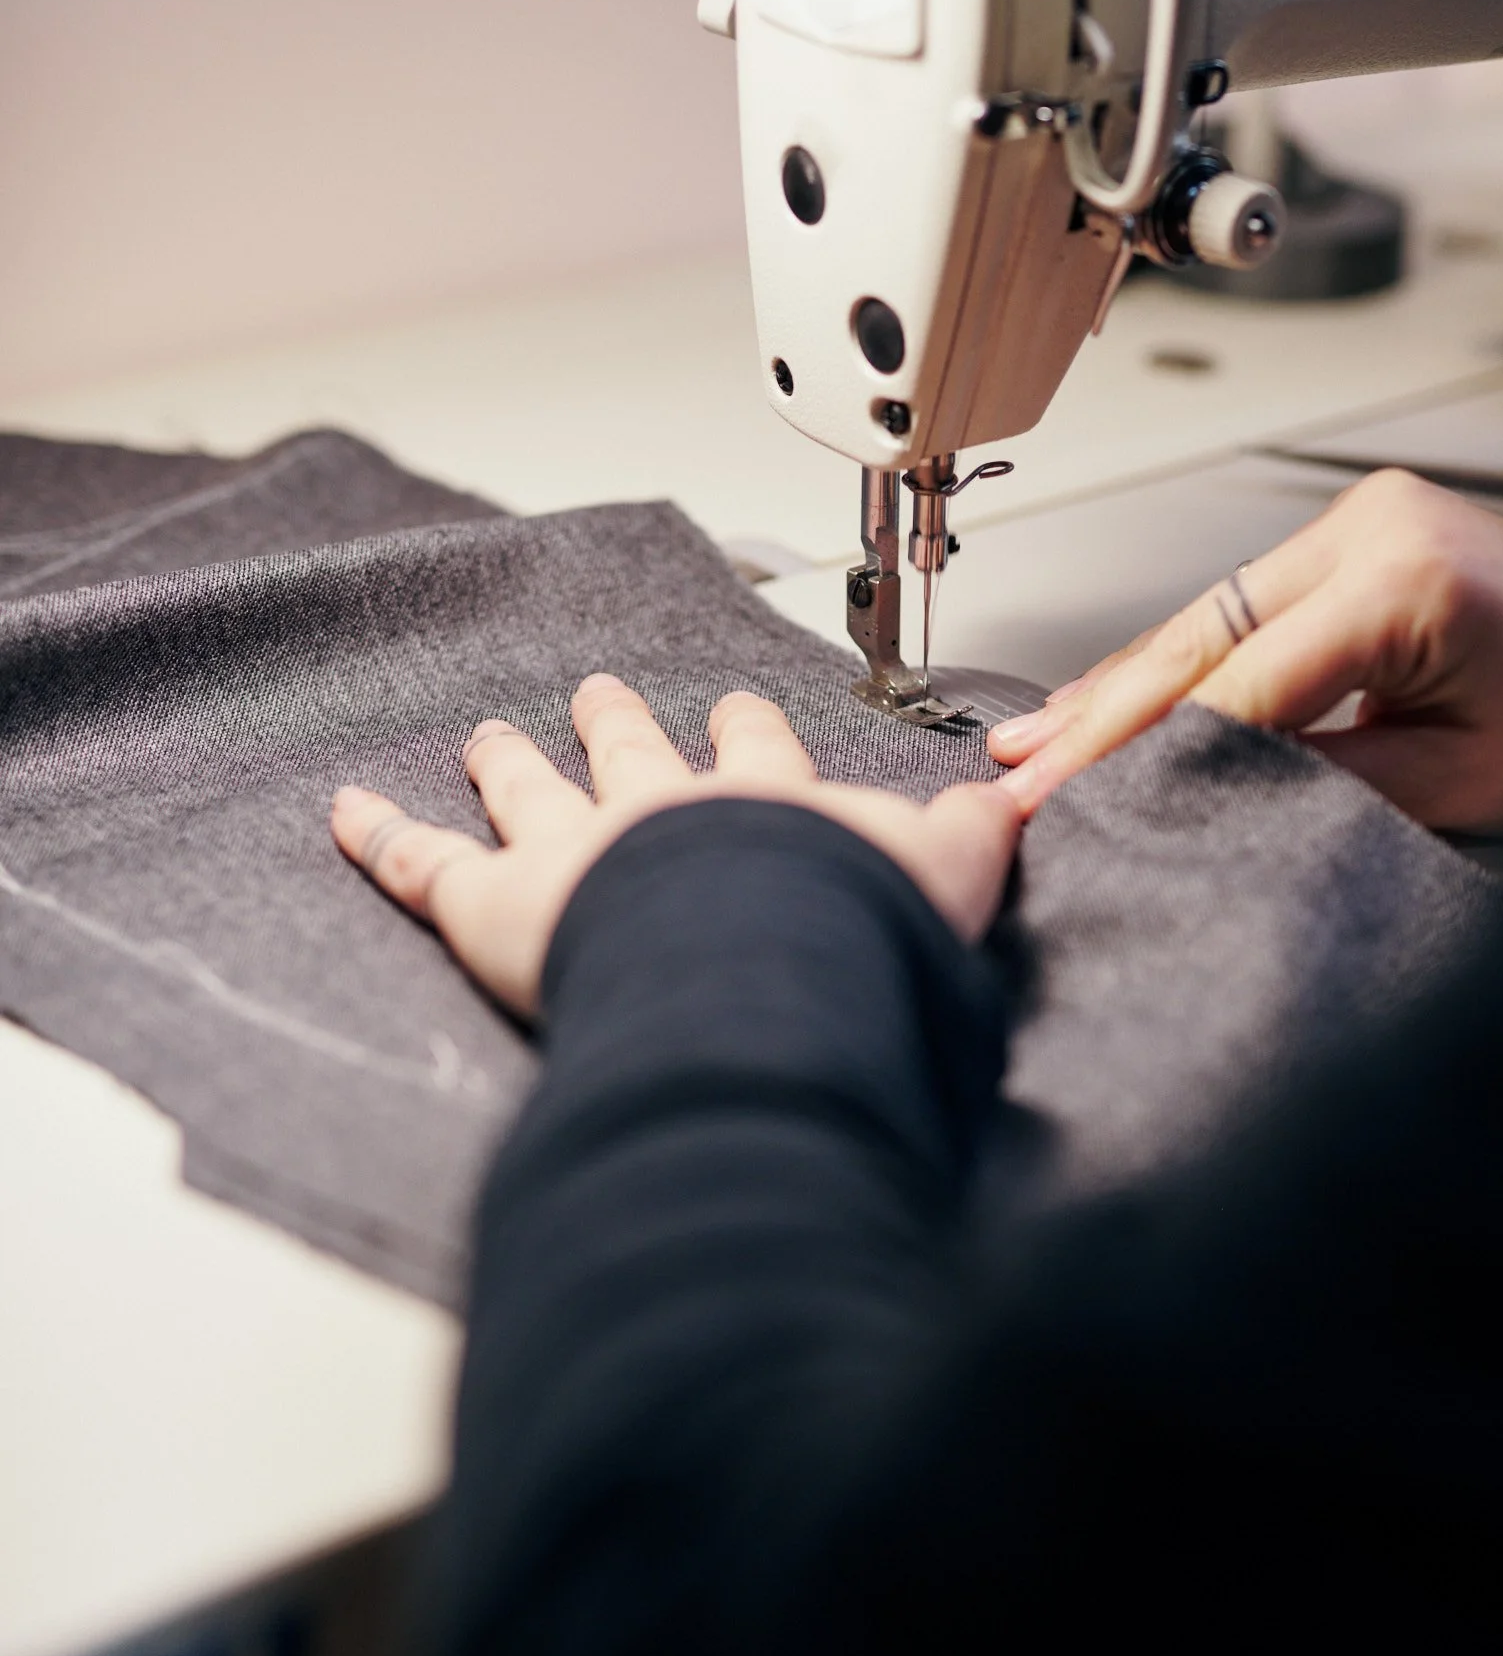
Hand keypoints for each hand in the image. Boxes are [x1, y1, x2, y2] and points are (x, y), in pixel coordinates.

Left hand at [332, 674, 1019, 1016]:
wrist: (767, 964)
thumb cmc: (850, 931)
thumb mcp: (946, 882)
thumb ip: (969, 844)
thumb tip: (1012, 808)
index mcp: (765, 804)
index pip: (757, 753)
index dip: (748, 729)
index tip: (740, 708)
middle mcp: (662, 808)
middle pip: (633, 750)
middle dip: (619, 720)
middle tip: (603, 691)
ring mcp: (573, 849)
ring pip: (530, 789)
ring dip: (508, 759)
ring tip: (488, 734)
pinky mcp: (494, 903)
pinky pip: (420, 862)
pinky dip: (377, 833)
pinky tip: (338, 808)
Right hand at [988, 470, 1502, 830]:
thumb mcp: (1458, 785)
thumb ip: (1319, 784)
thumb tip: (1200, 795)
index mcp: (1403, 576)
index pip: (1235, 684)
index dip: (1141, 755)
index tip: (1073, 808)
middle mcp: (1371, 528)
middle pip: (1196, 636)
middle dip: (1099, 716)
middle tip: (1021, 780)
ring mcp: (1357, 525)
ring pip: (1202, 617)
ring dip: (1119, 688)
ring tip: (1033, 747)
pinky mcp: (1351, 541)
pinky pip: (1236, 610)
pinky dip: (1172, 664)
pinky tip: (1103, 698)